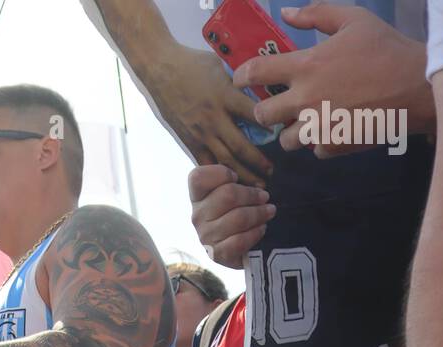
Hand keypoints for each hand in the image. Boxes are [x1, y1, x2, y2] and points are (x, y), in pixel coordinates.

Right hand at [148, 43, 272, 184]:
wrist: (159, 70)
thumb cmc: (192, 63)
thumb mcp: (220, 66)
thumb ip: (237, 84)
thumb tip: (257, 92)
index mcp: (224, 96)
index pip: (253, 114)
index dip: (269, 125)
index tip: (282, 135)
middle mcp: (214, 118)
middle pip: (240, 147)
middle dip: (258, 162)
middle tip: (272, 173)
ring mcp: (201, 133)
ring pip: (224, 161)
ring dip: (242, 176)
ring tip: (256, 186)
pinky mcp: (189, 142)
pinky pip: (206, 164)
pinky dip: (219, 176)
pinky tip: (231, 185)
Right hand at [188, 164, 275, 267]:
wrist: (240, 248)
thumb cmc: (237, 211)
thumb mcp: (234, 190)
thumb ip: (237, 177)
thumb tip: (258, 165)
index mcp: (198, 196)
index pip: (198, 178)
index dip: (221, 173)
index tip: (237, 177)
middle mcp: (197, 215)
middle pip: (227, 195)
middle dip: (252, 195)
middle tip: (265, 197)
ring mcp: (205, 236)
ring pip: (238, 218)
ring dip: (259, 213)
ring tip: (269, 211)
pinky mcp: (217, 254)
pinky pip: (239, 240)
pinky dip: (255, 233)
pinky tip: (262, 228)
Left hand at [234, 4, 432, 157]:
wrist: (415, 88)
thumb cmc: (385, 49)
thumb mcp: (353, 20)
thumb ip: (316, 14)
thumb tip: (285, 14)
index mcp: (306, 65)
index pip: (256, 74)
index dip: (240, 77)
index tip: (238, 80)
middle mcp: (305, 99)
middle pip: (262, 115)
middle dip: (264, 111)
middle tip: (275, 106)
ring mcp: (317, 127)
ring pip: (284, 140)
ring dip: (291, 131)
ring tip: (307, 119)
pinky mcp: (332, 146)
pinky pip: (312, 150)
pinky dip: (319, 142)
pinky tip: (334, 127)